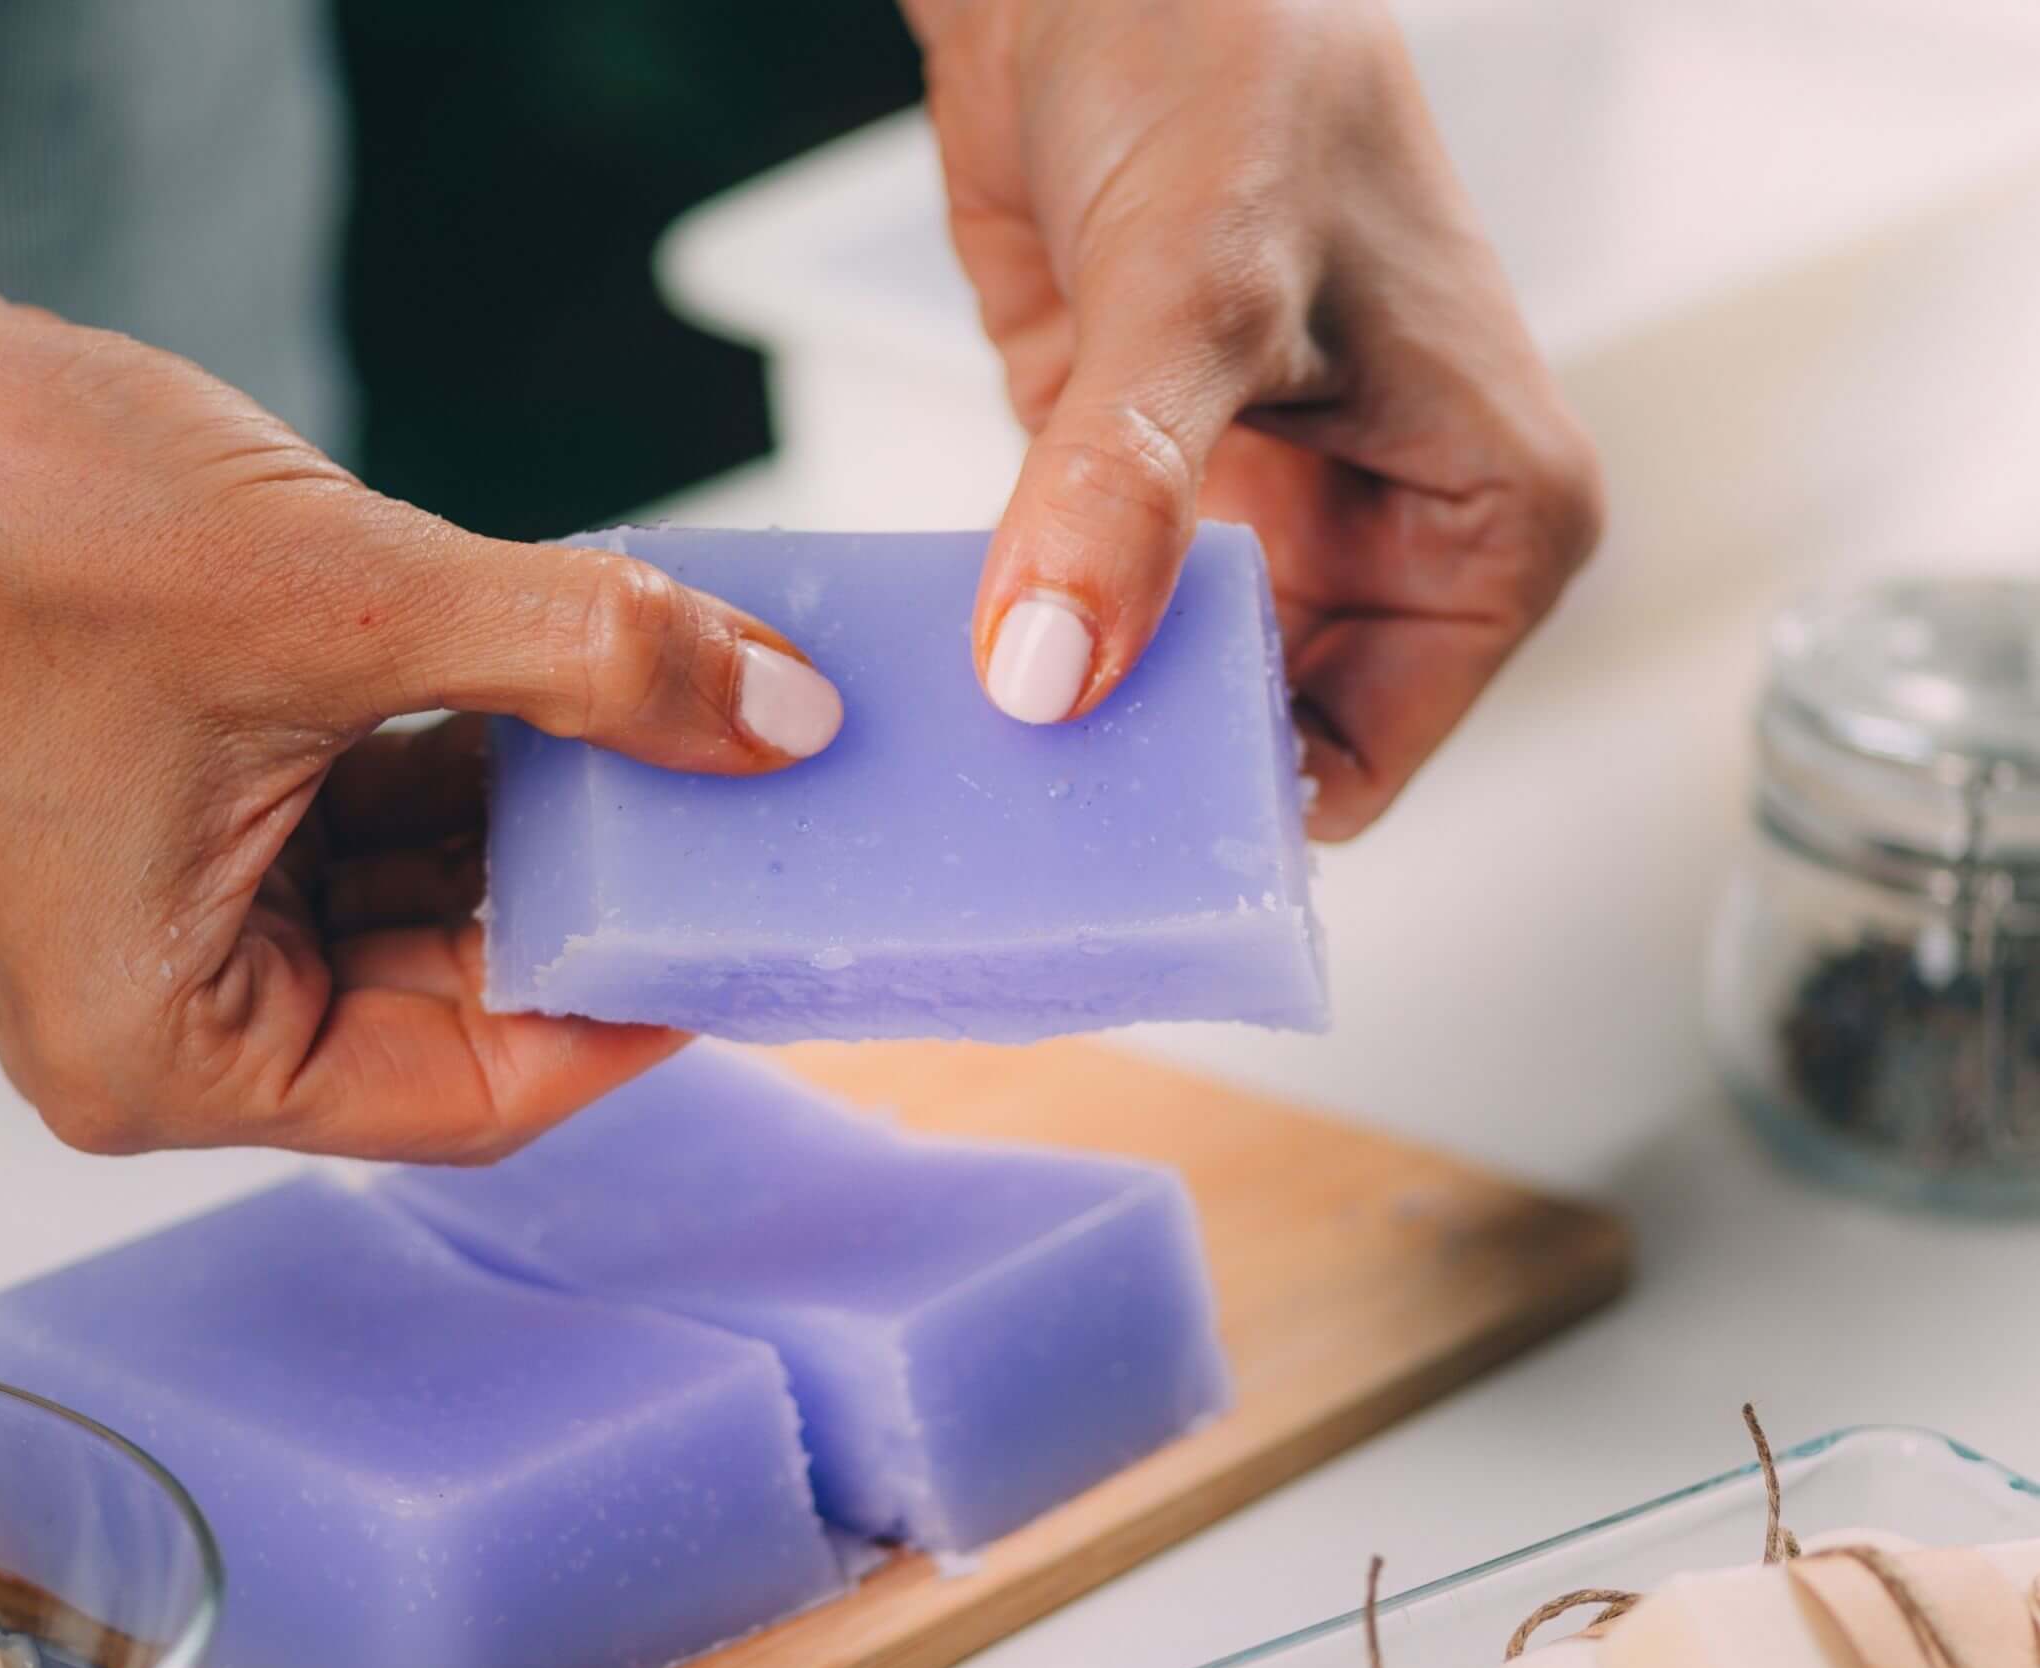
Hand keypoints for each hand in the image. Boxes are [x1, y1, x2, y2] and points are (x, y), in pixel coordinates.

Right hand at [0, 312, 840, 1160]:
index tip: (756, 926)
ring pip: (431, 912)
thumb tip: (785, 717)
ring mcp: (175, 930)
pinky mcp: (191, 834)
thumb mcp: (361, 604)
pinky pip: (378, 834)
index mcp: (167, 1057)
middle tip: (741, 803)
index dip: (631, 1013)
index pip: (474, 1095)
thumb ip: (594, 665)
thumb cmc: (26, 517)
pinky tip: (571, 682)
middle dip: (594, 895)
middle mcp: (163, 1027)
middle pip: (457, 1007)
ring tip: (673, 723)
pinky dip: (473, 765)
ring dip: (546, 817)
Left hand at [908, 0, 1601, 836]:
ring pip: (1165, 705)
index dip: (1232, 802)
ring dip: (1067, 729)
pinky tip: (941, 687)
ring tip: (960, 769)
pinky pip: (1085, 635)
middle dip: (1139, 779)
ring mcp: (1260, 529)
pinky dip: (1018, 657)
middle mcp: (1386, 541)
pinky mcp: (1143, 505)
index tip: (1095, 826)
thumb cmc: (1229, 56)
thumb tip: (1051, 675)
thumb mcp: (1195, 285)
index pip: (1368, 756)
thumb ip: (1125, 486)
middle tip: (1008, 822)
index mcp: (1491, 518)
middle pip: (1261, 750)